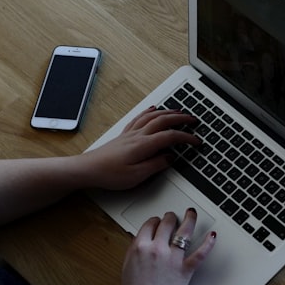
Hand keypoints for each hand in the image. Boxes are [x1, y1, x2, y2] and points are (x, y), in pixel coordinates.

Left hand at [78, 107, 198, 190]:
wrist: (88, 169)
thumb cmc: (110, 174)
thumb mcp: (137, 176)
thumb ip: (156, 165)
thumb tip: (170, 157)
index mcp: (143, 145)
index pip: (171, 137)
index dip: (186, 138)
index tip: (197, 141)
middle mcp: (137, 135)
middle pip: (163, 120)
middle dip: (181, 118)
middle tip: (193, 119)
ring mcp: (130, 133)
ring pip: (152, 116)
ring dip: (168, 112)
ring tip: (179, 111)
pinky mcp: (124, 135)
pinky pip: (140, 117)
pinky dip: (150, 111)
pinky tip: (153, 109)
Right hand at [121, 208, 215, 284]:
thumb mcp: (128, 264)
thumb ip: (137, 249)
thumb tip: (144, 239)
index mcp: (140, 246)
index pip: (150, 224)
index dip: (155, 220)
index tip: (158, 221)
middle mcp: (157, 248)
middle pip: (167, 223)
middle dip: (171, 217)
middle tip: (173, 217)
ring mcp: (173, 258)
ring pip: (184, 231)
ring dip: (189, 219)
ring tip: (191, 213)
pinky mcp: (185, 268)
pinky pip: (200, 253)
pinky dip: (208, 243)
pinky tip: (212, 235)